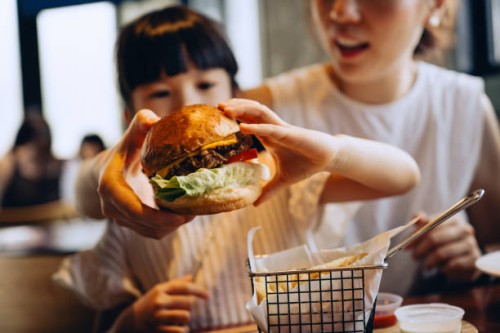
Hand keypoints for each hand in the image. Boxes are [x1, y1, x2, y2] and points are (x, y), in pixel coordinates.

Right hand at [96, 110, 193, 238]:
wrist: (109, 169)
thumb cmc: (125, 151)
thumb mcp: (131, 136)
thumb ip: (140, 125)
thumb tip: (152, 118)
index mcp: (110, 187)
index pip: (132, 208)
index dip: (157, 217)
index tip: (182, 216)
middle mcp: (112, 207)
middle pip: (144, 224)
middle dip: (170, 222)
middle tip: (195, 212)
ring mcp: (121, 218)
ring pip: (150, 231)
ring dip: (172, 226)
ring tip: (194, 212)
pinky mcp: (131, 224)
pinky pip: (152, 232)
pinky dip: (169, 227)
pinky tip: (185, 214)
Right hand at [129, 275, 208, 332]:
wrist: (129, 322)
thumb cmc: (148, 304)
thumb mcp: (158, 291)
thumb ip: (175, 284)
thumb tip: (191, 276)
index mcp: (160, 290)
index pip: (184, 288)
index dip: (198, 290)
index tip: (208, 295)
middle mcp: (159, 302)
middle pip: (188, 303)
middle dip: (189, 308)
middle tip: (182, 310)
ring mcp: (157, 317)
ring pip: (186, 317)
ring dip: (185, 320)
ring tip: (178, 320)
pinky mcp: (157, 330)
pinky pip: (180, 330)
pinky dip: (181, 330)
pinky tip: (174, 329)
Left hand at [219, 99, 338, 203]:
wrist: (327, 159)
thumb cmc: (306, 164)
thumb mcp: (283, 180)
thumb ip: (269, 190)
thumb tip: (255, 204)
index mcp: (270, 136)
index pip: (249, 120)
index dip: (235, 115)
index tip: (218, 116)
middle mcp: (273, 129)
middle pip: (250, 111)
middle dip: (234, 107)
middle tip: (217, 107)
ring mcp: (282, 129)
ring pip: (259, 112)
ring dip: (241, 109)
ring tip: (226, 109)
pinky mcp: (291, 134)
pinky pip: (271, 128)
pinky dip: (256, 127)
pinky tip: (242, 127)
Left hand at [409, 214, 481, 282]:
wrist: (459, 261)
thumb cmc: (441, 243)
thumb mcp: (428, 231)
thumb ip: (420, 222)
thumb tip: (418, 218)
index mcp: (453, 219)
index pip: (430, 225)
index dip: (416, 236)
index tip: (407, 246)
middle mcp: (465, 230)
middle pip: (435, 239)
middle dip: (420, 249)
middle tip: (414, 256)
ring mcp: (471, 244)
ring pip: (442, 253)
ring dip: (430, 261)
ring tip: (426, 264)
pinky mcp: (474, 260)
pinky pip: (453, 265)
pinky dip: (443, 268)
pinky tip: (441, 269)